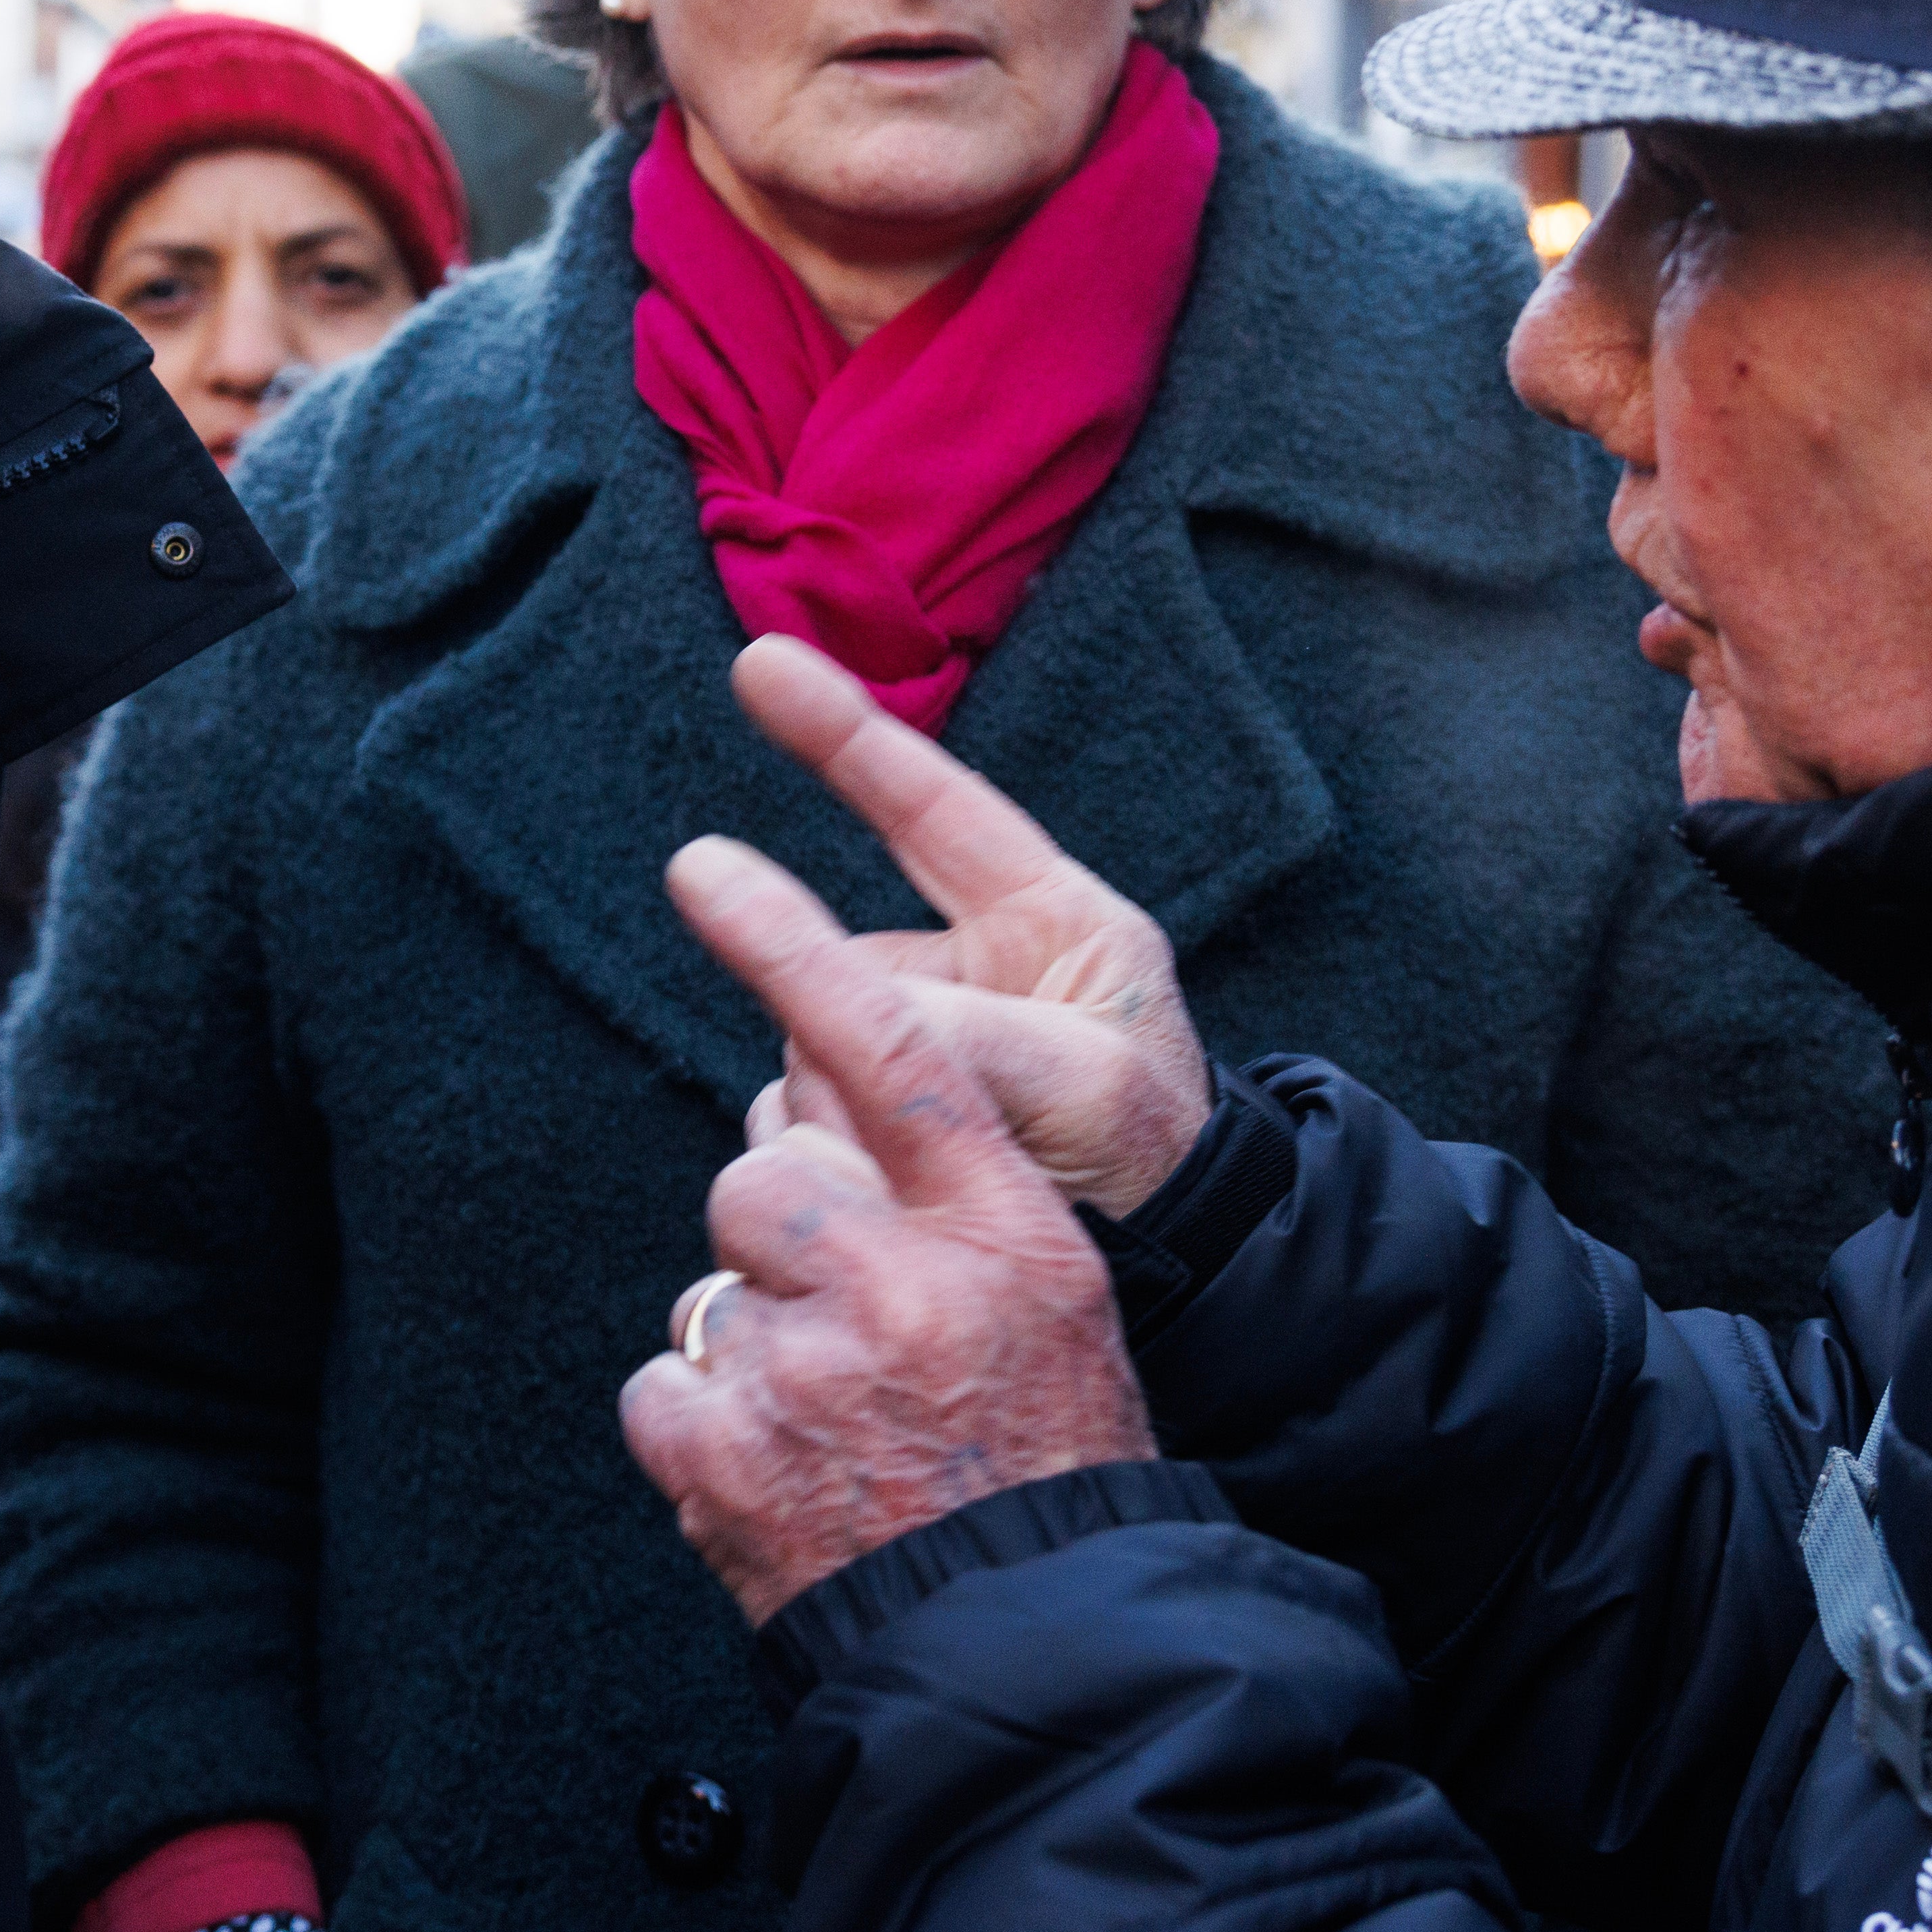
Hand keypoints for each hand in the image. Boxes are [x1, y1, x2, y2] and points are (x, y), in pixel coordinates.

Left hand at [622, 830, 1154, 1623]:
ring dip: (756, 1338)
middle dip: (784, 1231)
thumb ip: (946, 1197)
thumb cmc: (1046, 1462)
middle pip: (762, 1171)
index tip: (707, 865)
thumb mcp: (1053, 1301)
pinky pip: (666, 1379)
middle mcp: (903, 1285)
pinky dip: (707, 1423)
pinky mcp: (721, 1456)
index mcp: (1001, 1231)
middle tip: (854, 1327)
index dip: (791, 947)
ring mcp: (806, 1373)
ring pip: (716, 1282)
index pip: (889, 1050)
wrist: (1033, 1648)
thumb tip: (821, 1108)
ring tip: (838, 1423)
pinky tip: (785, 1475)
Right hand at [723, 636, 1212, 1213]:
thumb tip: (844, 1021)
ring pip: (813, 1043)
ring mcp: (922, 1040)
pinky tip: (885, 1195)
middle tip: (929, 1096)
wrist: (1171, 1271)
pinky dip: (827, 1152)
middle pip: (847, 957)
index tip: (760, 660)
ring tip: (929, 1174)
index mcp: (1050, 924)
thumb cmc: (1153, 1161)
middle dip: (844, 1021)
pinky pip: (807, 1114)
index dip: (843, 733)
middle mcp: (973, 970)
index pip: (931, 807)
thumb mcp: (1089, 1089)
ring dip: (840, 1110)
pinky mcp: (880, 1117)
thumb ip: (972, 1039)